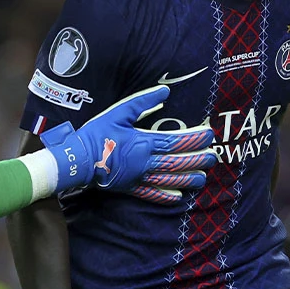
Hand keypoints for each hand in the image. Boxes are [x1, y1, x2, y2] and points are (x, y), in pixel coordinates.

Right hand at [40, 86, 215, 193]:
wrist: (76, 159)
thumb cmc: (96, 134)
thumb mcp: (118, 112)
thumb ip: (142, 102)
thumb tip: (165, 92)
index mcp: (143, 142)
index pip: (175, 141)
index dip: (194, 138)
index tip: (209, 135)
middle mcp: (145, 162)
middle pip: (177, 162)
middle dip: (197, 159)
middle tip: (213, 157)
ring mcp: (138, 177)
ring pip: (169, 180)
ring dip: (188, 179)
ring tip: (203, 178)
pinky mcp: (130, 187)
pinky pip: (151, 194)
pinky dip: (165, 196)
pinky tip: (178, 197)